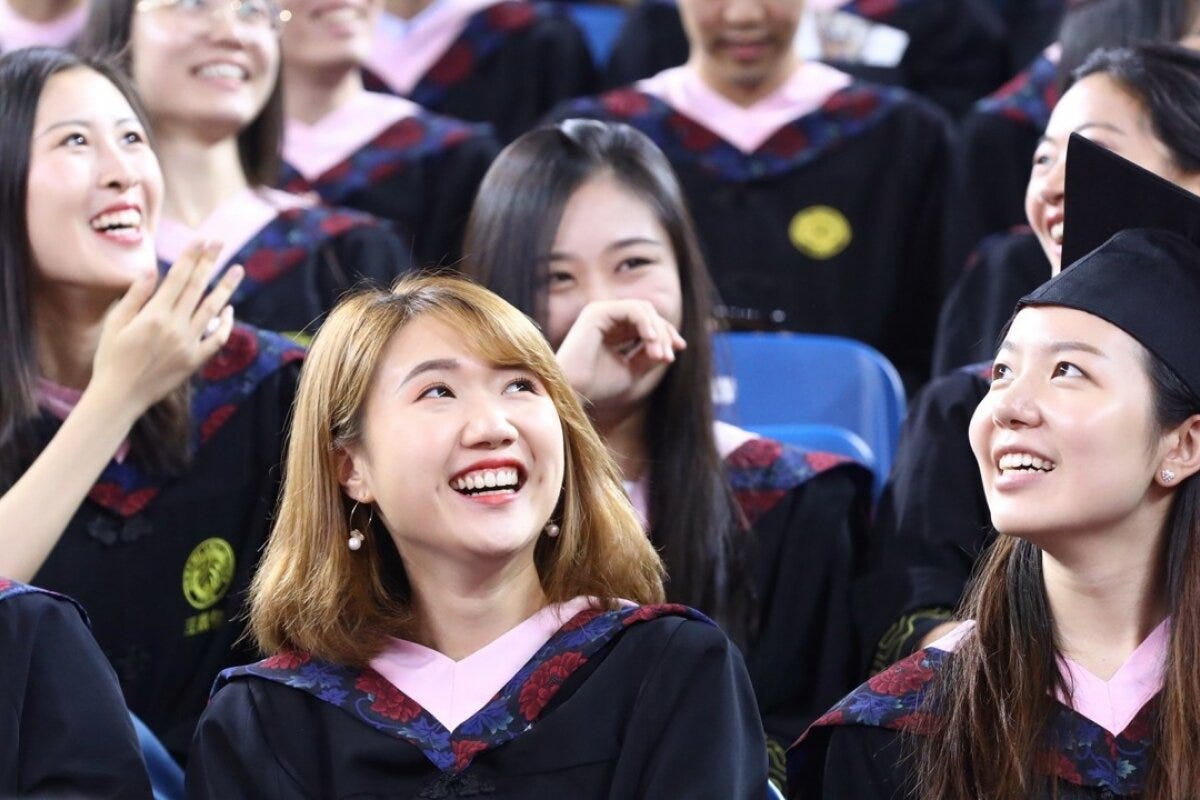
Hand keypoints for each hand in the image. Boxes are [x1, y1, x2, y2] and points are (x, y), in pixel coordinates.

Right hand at [88, 241, 243, 414]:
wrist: (120, 396)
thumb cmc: (111, 358)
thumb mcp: (115, 323)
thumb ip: (136, 296)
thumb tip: (153, 271)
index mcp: (154, 315)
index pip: (178, 278)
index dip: (191, 257)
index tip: (202, 241)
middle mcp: (175, 327)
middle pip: (197, 288)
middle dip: (210, 262)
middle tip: (220, 243)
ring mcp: (189, 344)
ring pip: (213, 310)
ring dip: (226, 287)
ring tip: (237, 269)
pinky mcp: (196, 361)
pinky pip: (217, 339)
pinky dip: (226, 324)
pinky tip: (229, 310)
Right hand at [554, 299, 685, 410]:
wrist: (574, 393)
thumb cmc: (597, 386)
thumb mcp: (633, 370)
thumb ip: (650, 356)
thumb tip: (672, 345)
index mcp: (613, 330)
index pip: (647, 323)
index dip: (665, 334)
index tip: (678, 350)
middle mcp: (607, 317)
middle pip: (648, 315)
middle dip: (664, 334)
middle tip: (668, 357)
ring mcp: (601, 312)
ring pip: (643, 310)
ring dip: (657, 331)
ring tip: (660, 354)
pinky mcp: (598, 312)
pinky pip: (633, 310)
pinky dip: (646, 324)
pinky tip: (652, 340)